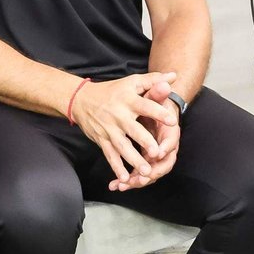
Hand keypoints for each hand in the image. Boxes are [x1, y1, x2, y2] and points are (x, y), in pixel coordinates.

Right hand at [70, 72, 177, 186]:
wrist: (80, 98)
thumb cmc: (111, 91)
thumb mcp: (131, 82)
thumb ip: (153, 80)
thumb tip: (173, 76)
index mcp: (128, 100)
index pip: (145, 106)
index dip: (158, 112)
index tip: (171, 120)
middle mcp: (118, 115)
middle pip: (133, 130)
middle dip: (145, 142)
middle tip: (157, 153)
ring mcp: (109, 129)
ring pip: (122, 147)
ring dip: (133, 160)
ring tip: (146, 171)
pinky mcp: (101, 139)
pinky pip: (109, 155)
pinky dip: (116, 166)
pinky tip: (124, 178)